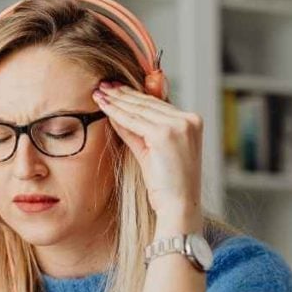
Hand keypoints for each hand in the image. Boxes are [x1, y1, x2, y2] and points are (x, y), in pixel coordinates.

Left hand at [93, 82, 203, 233]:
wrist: (178, 206)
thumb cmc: (166, 185)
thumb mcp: (152, 152)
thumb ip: (138, 131)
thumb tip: (118, 114)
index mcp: (191, 121)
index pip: (157, 103)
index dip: (134, 94)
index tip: (116, 88)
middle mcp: (188, 120)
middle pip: (148, 102)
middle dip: (123, 93)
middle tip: (103, 85)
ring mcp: (179, 125)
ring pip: (140, 109)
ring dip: (117, 99)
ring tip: (99, 92)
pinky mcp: (165, 134)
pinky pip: (134, 120)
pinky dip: (117, 112)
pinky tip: (104, 106)